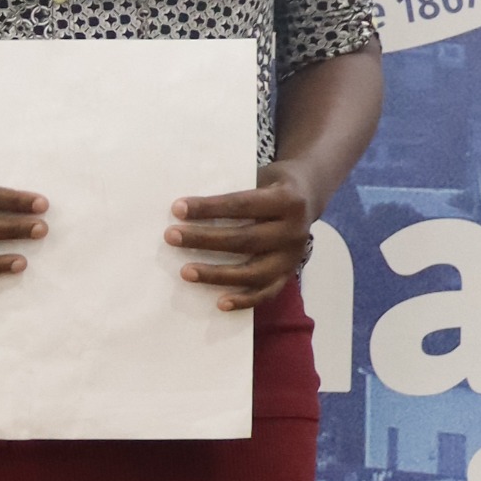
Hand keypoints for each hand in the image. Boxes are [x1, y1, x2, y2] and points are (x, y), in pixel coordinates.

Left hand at [171, 160, 313, 312]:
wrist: (308, 195)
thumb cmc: (271, 185)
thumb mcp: (259, 177)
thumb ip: (234, 192)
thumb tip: (188, 208)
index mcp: (287, 200)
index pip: (242, 205)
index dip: (209, 208)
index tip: (178, 209)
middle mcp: (294, 231)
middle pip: (245, 239)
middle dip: (205, 239)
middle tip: (171, 237)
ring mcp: (292, 257)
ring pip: (253, 272)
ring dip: (216, 274)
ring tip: (185, 272)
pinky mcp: (288, 275)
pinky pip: (265, 293)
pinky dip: (243, 300)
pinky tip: (219, 303)